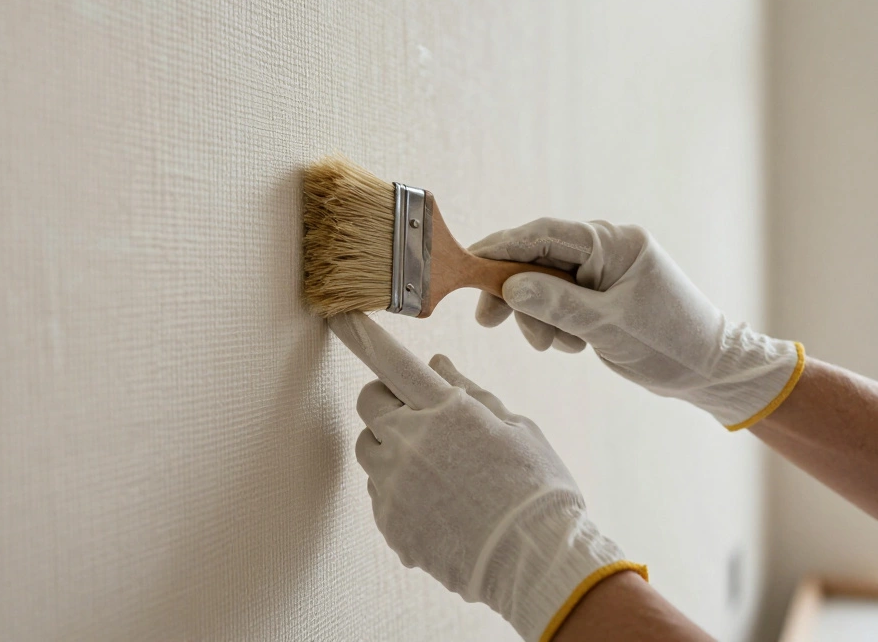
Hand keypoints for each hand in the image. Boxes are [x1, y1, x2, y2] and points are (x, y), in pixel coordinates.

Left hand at [328, 313, 645, 641]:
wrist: (537, 562)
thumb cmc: (538, 489)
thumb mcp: (516, 428)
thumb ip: (468, 393)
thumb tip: (435, 365)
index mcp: (445, 410)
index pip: (391, 360)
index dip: (362, 335)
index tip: (339, 315)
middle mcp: (410, 442)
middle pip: (368, 402)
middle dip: (387, 400)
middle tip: (419, 415)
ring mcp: (395, 486)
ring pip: (368, 448)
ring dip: (390, 446)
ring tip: (436, 468)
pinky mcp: (389, 523)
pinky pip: (379, 494)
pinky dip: (400, 492)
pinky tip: (441, 506)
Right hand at [470, 218, 803, 429]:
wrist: (714, 371)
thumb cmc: (670, 344)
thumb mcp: (608, 327)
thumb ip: (556, 304)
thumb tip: (510, 285)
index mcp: (615, 242)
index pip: (542, 234)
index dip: (500, 248)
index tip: (467, 265)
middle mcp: (609, 247)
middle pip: (539, 258)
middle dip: (517, 293)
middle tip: (491, 322)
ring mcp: (607, 270)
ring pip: (547, 283)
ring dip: (540, 315)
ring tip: (558, 346)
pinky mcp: (605, 292)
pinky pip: (564, 299)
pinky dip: (558, 322)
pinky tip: (573, 345)